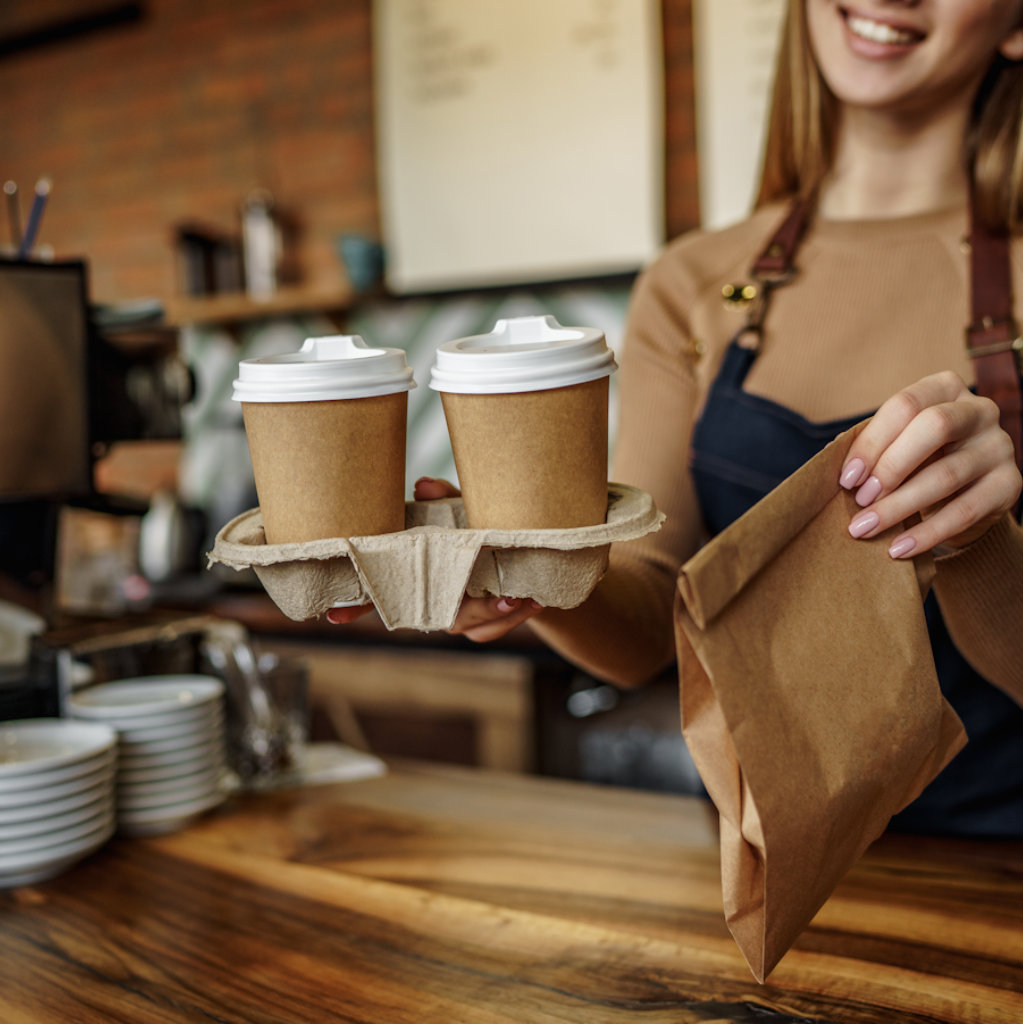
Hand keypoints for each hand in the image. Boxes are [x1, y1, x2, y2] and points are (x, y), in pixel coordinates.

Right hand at [326, 477, 545, 636]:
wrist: (519, 559)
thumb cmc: (476, 528)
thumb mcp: (464, 509)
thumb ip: (446, 498)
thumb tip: (424, 486)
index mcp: (417, 568)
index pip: (378, 590)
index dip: (356, 604)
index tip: (333, 616)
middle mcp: (431, 598)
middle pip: (439, 615)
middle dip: (475, 609)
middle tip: (505, 597)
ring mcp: (455, 616)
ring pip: (471, 627)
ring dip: (500, 614)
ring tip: (525, 596)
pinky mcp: (481, 627)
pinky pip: (492, 630)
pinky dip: (514, 617)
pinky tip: (533, 599)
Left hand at [839, 371, 1021, 557]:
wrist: (963, 494)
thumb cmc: (917, 461)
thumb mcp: (896, 444)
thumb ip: (872, 447)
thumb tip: (839, 465)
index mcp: (945, 389)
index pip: (906, 405)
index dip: (873, 441)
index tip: (847, 478)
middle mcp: (980, 410)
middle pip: (935, 427)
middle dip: (890, 466)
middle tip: (860, 500)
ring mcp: (999, 446)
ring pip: (946, 475)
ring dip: (899, 506)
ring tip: (865, 528)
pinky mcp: (1010, 484)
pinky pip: (965, 511)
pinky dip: (927, 533)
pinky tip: (898, 548)